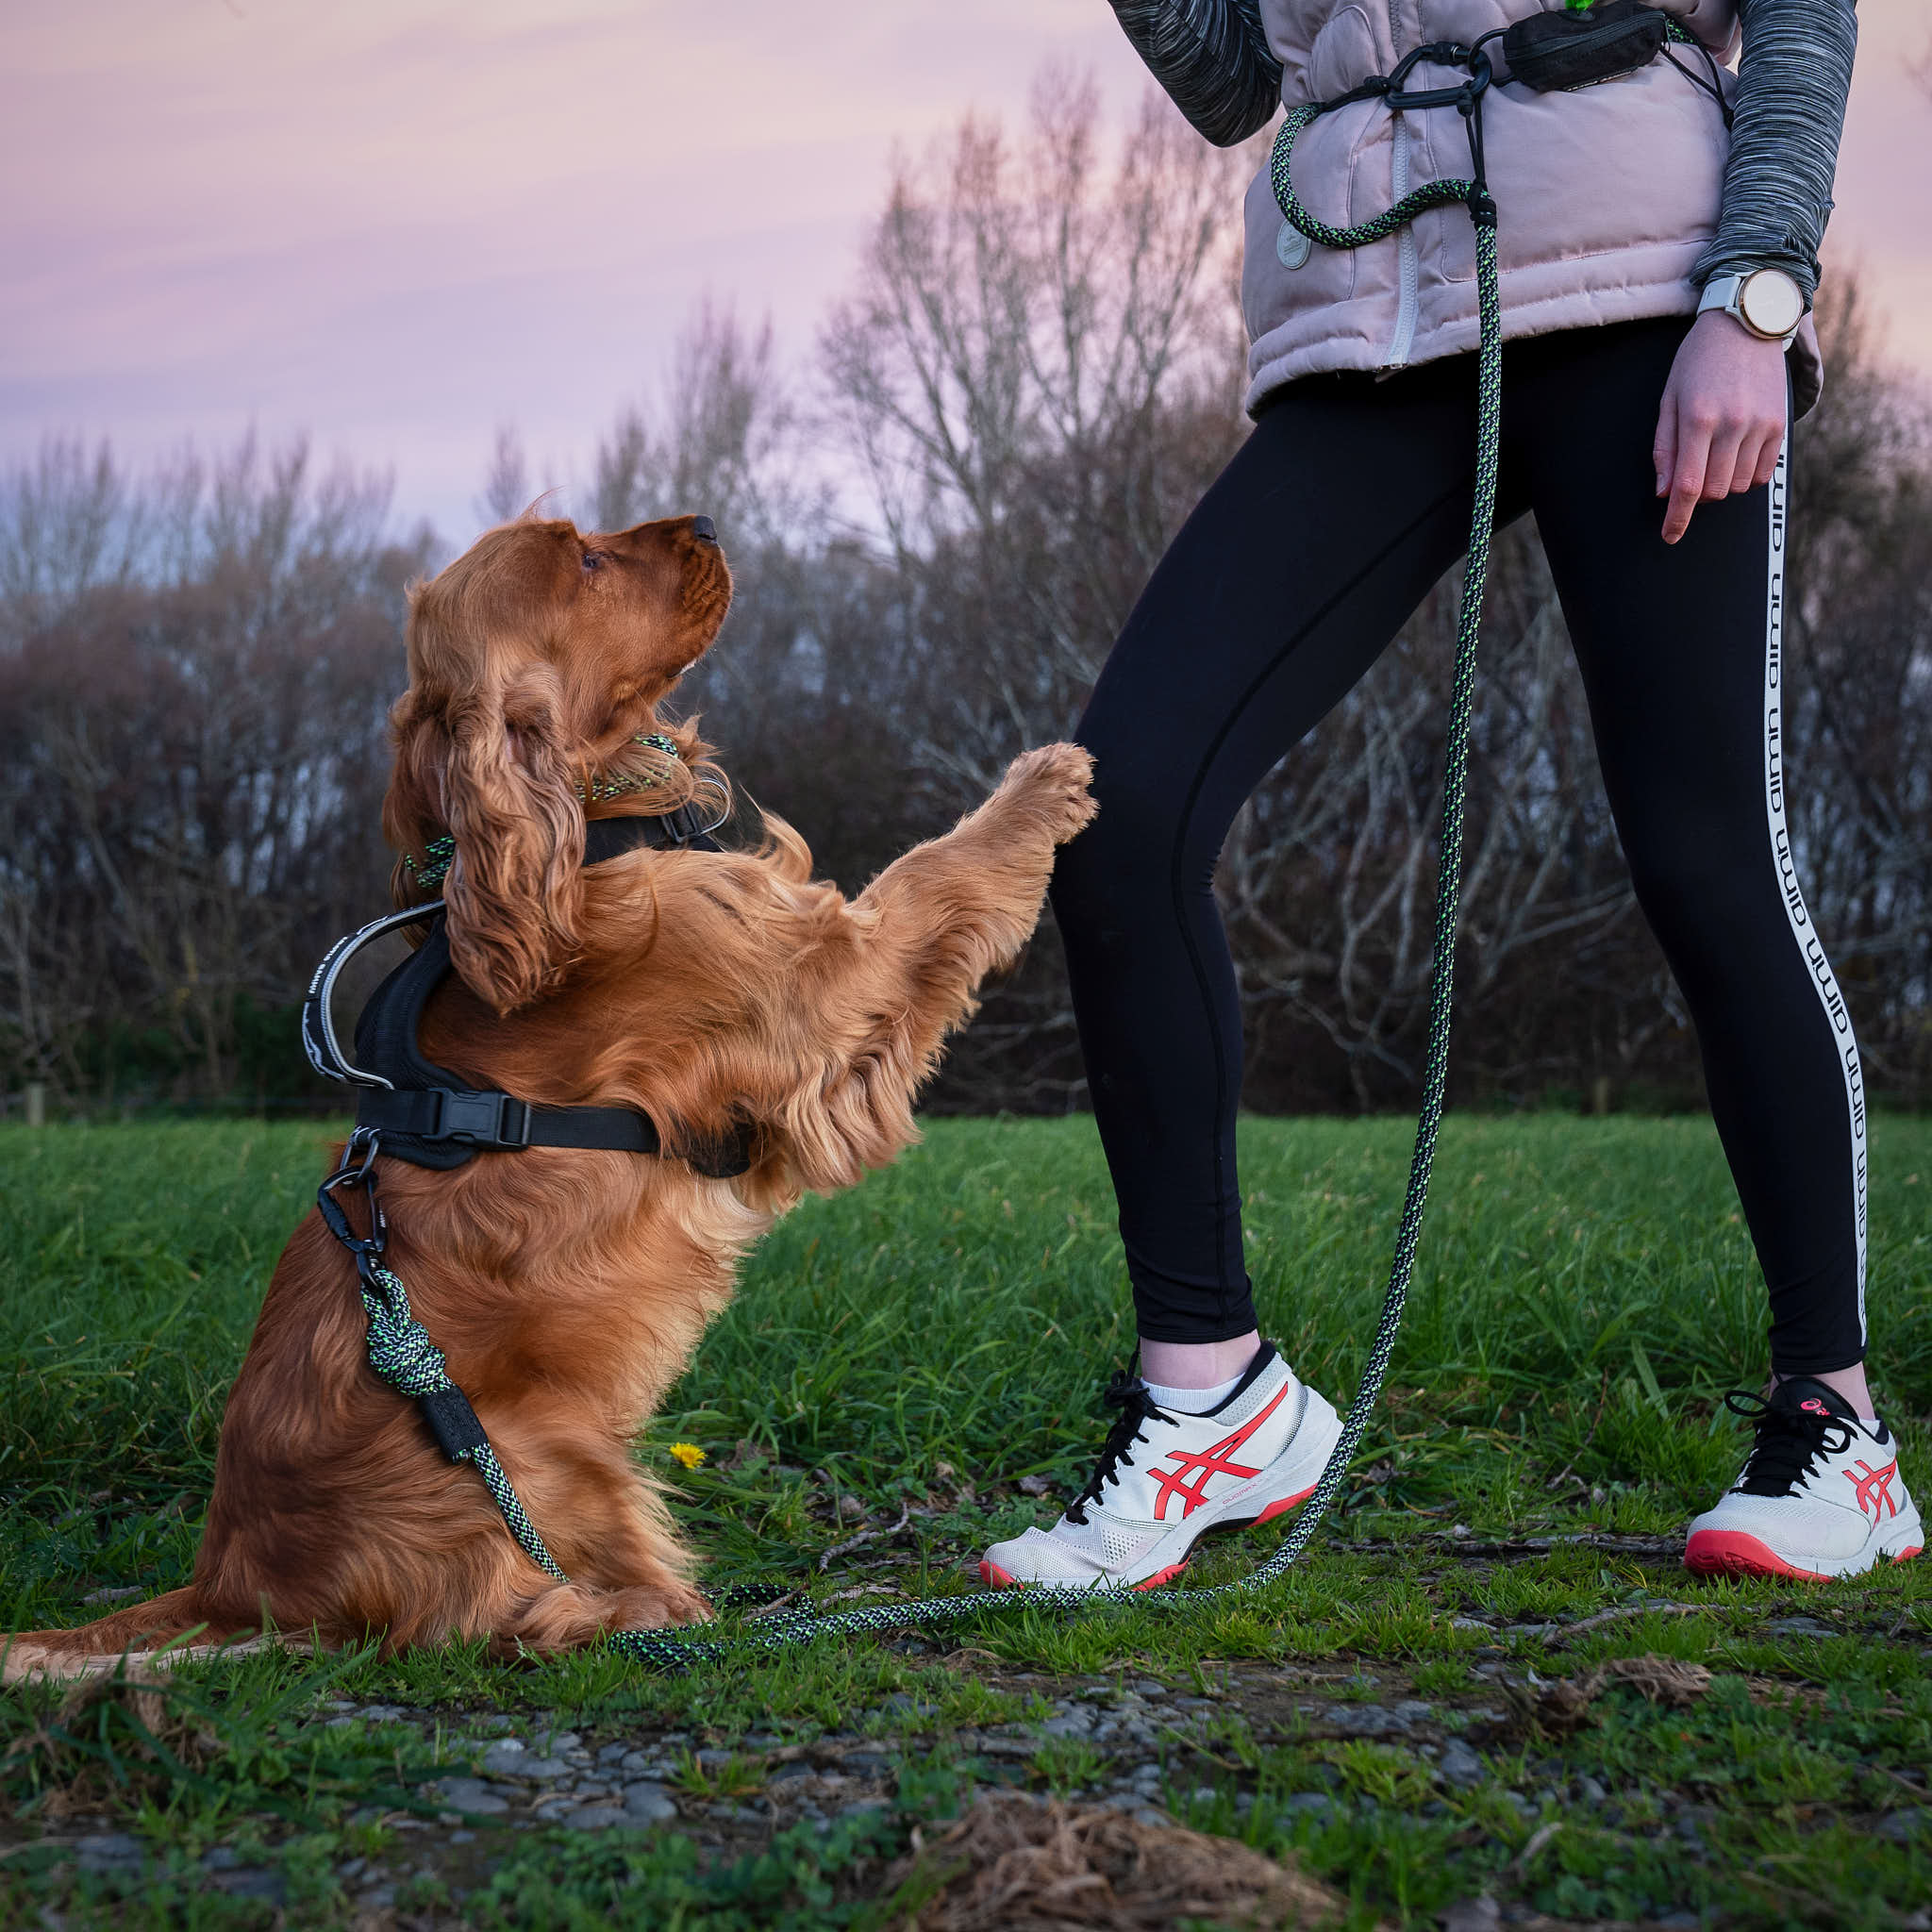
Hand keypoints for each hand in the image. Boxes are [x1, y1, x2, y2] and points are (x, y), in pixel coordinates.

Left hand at [1652, 309, 1789, 544]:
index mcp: (1698, 419)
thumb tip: (1665, 493)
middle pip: (1714, 491)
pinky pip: (1762, 473)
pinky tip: (1736, 454)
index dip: (1677, 518)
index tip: (1670, 536)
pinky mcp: (1780, 424)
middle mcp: (1733, 424)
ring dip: (1721, 483)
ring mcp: (1760, 425)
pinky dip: (1746, 476)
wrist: (1747, 324)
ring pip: (1738, 485)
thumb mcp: (1669, 400)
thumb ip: (1665, 448)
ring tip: (1714, 454)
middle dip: (1698, 494)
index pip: (1688, 485)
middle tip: (1692, 471)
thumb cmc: (1697, 362)